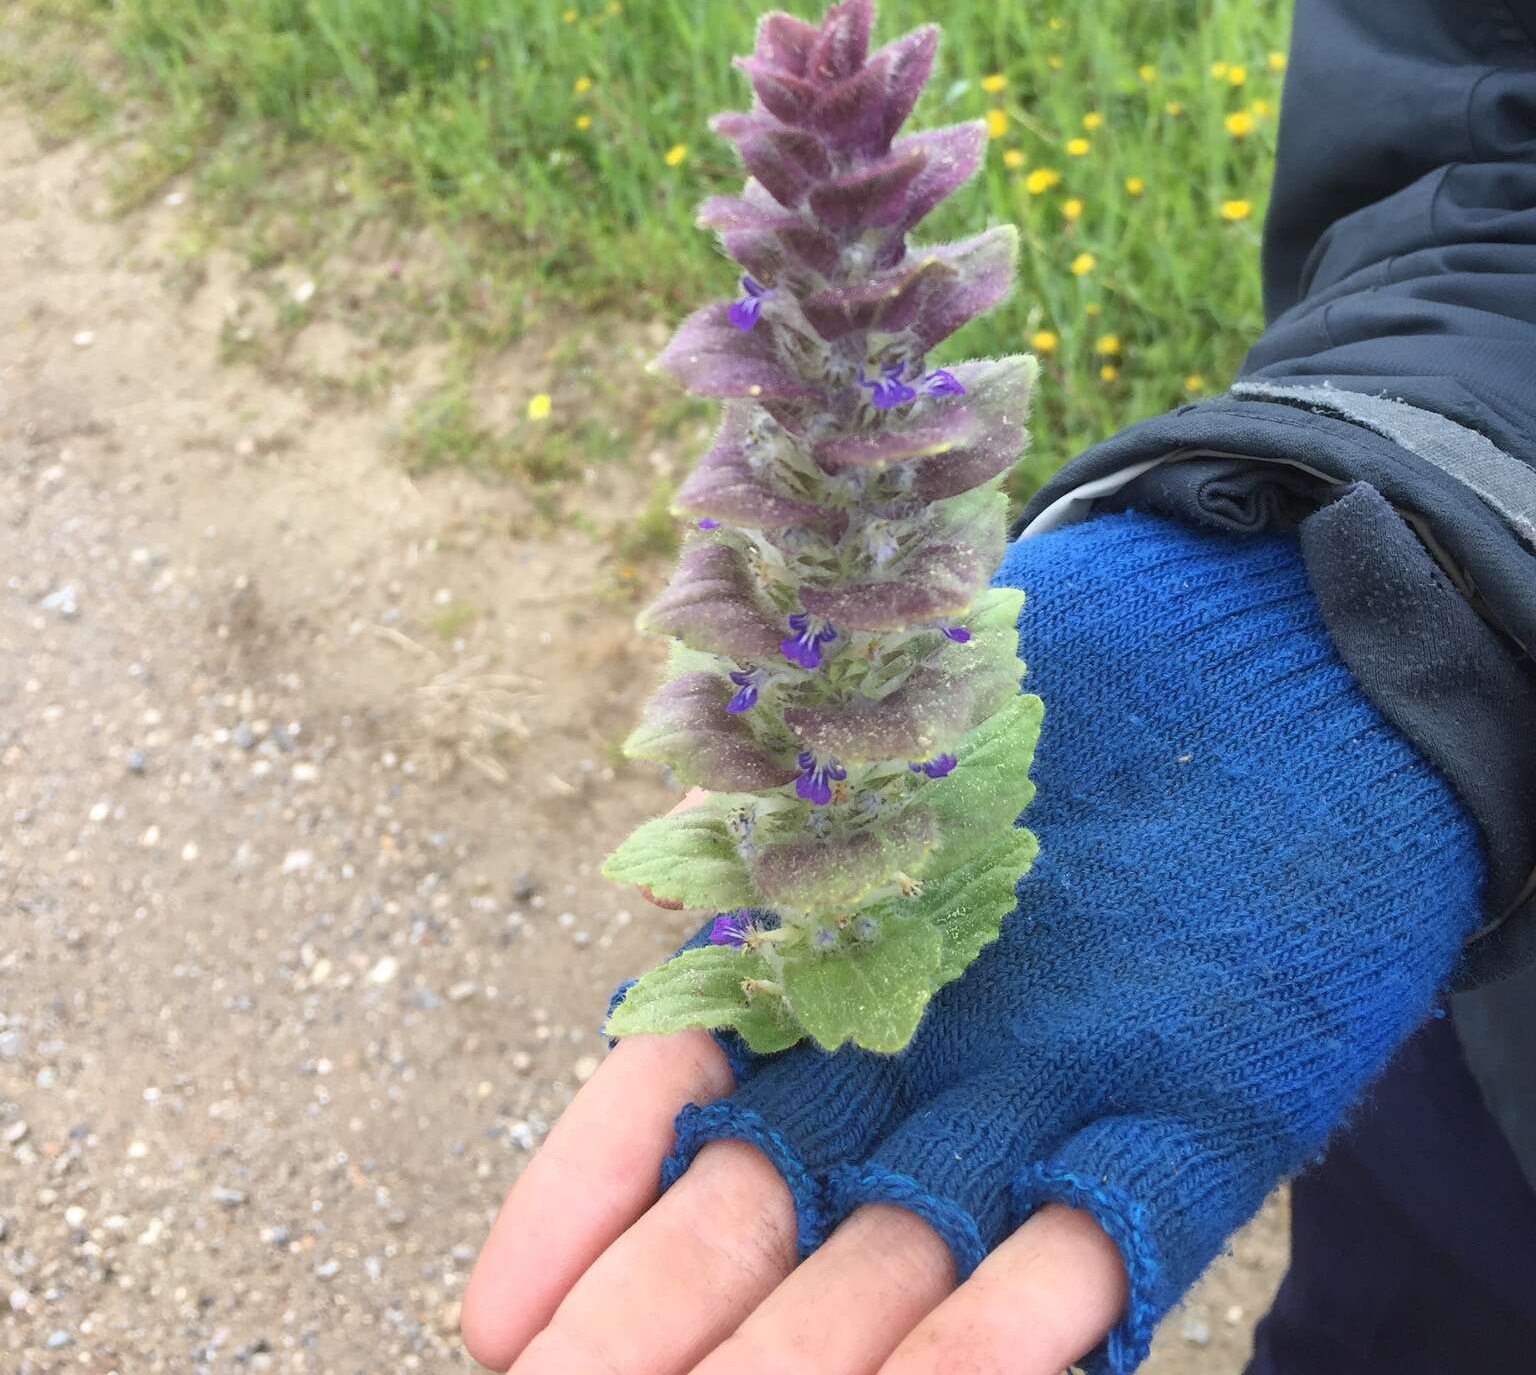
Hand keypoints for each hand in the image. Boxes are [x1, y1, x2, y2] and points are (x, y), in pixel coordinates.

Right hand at [466, 511, 1483, 1372]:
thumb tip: (659, 906)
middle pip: (764, 1224)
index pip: (670, 1113)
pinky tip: (1008, 1318)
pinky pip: (1109, 1230)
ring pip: (913, 1263)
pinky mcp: (1180, 1128)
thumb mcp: (868, 713)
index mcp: (813, 968)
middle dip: (670, 1321)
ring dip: (835, 1346)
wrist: (1255, 646)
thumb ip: (761, 811)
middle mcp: (905, 1063)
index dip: (588, 1210)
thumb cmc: (1039, 654)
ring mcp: (1034, 1103)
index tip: (506, 1319)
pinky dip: (1047, 1299)